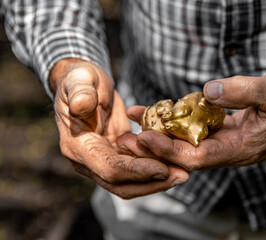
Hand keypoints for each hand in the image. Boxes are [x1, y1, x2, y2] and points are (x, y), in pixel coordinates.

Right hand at [49, 59, 187, 197]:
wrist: (82, 85)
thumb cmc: (81, 79)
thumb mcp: (80, 79)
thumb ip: (80, 92)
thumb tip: (81, 105)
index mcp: (77, 146)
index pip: (109, 168)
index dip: (137, 170)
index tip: (163, 168)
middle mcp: (87, 161)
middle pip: (121, 184)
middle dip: (152, 182)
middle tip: (182, 176)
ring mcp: (100, 161)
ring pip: (129, 182)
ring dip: (156, 181)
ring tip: (183, 173)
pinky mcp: (114, 157)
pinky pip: (134, 171)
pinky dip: (153, 170)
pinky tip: (174, 165)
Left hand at [128, 71, 265, 169]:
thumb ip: (243, 91)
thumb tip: (209, 90)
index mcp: (241, 150)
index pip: (197, 157)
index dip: (169, 149)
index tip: (144, 136)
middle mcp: (230, 152)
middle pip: (185, 155)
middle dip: (156, 147)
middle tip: (126, 136)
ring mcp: (226, 142)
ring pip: (187, 142)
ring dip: (162, 132)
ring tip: (136, 118)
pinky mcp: (224, 132)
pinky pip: (196, 130)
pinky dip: (177, 123)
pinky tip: (161, 110)